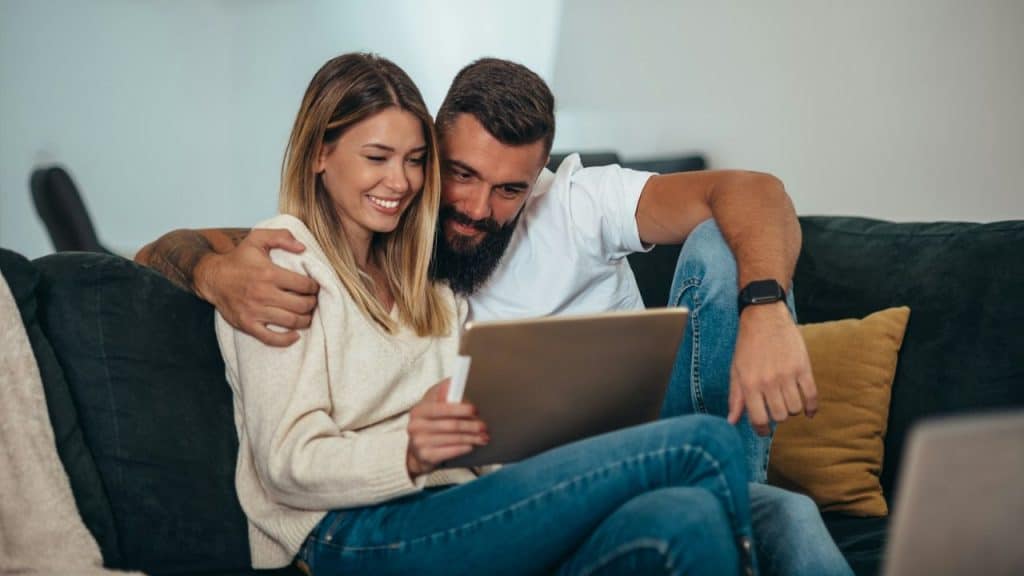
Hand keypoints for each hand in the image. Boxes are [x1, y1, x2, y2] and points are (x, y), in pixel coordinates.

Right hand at [196, 229, 319, 346]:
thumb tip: (303, 248)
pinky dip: (287, 339)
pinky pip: (271, 338)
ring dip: (305, 320)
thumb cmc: (238, 259)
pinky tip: (295, 335)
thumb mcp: (257, 239)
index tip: (314, 287)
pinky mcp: (247, 324)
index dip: (314, 287)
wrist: (212, 277)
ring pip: (291, 322)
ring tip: (307, 314)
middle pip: (301, 305)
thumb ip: (281, 237)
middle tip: (312, 301)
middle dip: (312, 304)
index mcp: (269, 273)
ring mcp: (255, 311)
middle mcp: (263, 293)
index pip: (303, 285)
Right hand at [406, 379, 488, 477]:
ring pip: (453, 439)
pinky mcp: (425, 456)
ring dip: (472, 438)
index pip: (442, 408)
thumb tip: (454, 381)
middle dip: (471, 425)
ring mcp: (419, 442)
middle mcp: (416, 426)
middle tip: (484, 426)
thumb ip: (444, 394)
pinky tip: (471, 445)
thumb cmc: (431, 423)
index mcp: (419, 410)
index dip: (460, 409)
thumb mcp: (434, 405)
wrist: (417, 450)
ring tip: (483, 437)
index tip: (475, 409)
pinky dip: (463, 448)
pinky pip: (450, 452)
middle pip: (451, 425)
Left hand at [728, 302, 816, 435]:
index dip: (762, 430)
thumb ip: (735, 397)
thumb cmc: (747, 345)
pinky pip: (812, 396)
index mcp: (749, 384)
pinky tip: (808, 411)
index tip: (764, 430)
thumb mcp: (736, 370)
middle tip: (775, 408)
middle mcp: (768, 381)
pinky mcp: (803, 367)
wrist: (764, 317)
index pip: (758, 419)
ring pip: (795, 408)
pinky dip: (812, 407)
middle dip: (778, 416)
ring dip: (792, 409)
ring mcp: (787, 374)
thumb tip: (732, 421)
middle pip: (780, 416)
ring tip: (787, 400)